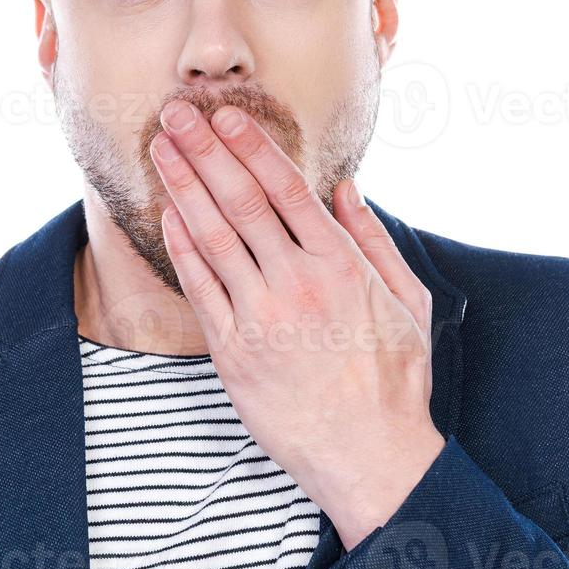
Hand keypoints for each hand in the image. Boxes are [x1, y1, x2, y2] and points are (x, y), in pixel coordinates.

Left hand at [149, 98, 446, 549]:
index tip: (225, 114)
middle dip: (205, 151)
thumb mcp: (408, 300)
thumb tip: (346, 186)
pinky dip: (182, 247)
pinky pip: (200, 288)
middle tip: (176, 114)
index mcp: (341, 264)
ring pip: (213, 236)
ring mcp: (262, 317)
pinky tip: (168, 214)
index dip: (251, 146)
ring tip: (160, 150)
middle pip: (241, 200)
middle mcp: (298, 282)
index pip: (286, 188)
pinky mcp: (235, 352)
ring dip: (183, 187)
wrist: (370, 454)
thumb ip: (373, 238)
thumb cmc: (394, 378)